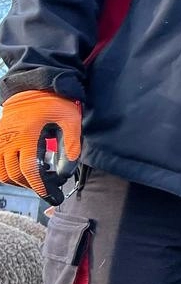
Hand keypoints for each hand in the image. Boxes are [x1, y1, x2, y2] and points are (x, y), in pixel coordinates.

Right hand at [0, 90, 81, 205]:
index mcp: (26, 136)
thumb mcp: (70, 120)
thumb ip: (71, 144)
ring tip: (42, 180)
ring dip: (21, 182)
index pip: (29, 169)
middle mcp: (8, 140)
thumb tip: (66, 171)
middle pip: (16, 175)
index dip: (40, 186)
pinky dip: (9, 174)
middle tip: (55, 188)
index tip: (52, 195)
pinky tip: (27, 173)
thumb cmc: (54, 103)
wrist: (33, 88)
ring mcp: (0, 141)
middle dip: (35, 186)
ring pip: (3, 173)